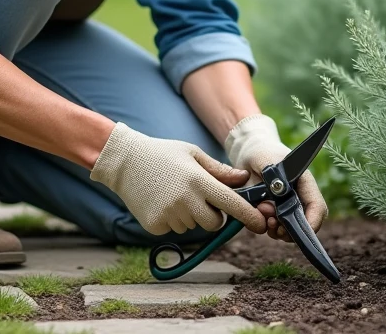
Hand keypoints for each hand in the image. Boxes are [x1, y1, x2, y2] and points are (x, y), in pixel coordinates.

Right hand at [89, 122, 267, 235]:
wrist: (124, 161)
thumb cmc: (162, 154)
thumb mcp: (193, 154)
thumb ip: (219, 171)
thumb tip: (244, 179)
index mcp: (198, 180)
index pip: (231, 204)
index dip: (249, 216)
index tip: (261, 225)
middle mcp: (186, 200)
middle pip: (214, 223)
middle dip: (213, 214)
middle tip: (198, 197)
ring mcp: (169, 214)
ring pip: (192, 226)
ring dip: (189, 215)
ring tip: (172, 192)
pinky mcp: (155, 225)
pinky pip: (174, 230)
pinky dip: (171, 219)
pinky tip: (160, 200)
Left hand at [225, 114, 327, 241]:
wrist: (249, 153)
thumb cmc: (260, 152)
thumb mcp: (265, 159)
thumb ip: (272, 178)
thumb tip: (277, 199)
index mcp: (305, 183)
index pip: (317, 207)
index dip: (312, 222)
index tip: (296, 231)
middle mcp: (300, 198)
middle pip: (306, 224)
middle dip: (289, 230)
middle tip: (271, 223)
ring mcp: (288, 208)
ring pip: (289, 230)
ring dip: (276, 230)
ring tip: (262, 213)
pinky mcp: (275, 214)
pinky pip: (274, 229)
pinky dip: (266, 227)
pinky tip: (257, 214)